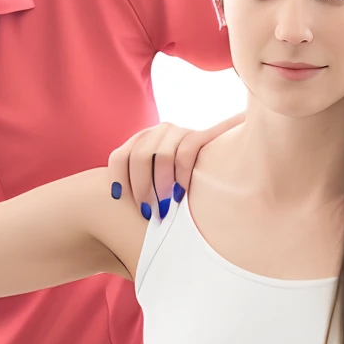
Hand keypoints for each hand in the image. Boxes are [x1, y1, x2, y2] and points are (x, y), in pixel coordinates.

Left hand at [106, 118, 232, 221]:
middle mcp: (158, 131)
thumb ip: (142, 182)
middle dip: (141, 187)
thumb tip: (115, 203)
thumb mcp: (159, 176)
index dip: (118, 178)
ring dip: (161, 185)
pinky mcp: (201, 135)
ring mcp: (179, 131)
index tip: (119, 200)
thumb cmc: (183, 179)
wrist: (228, 159)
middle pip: (138, 157)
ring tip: (164, 208)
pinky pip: (186, 154)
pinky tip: (181, 194)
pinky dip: (181, 176)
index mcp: (142, 140)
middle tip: (147, 212)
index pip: (119, 157)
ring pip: (161, 156)